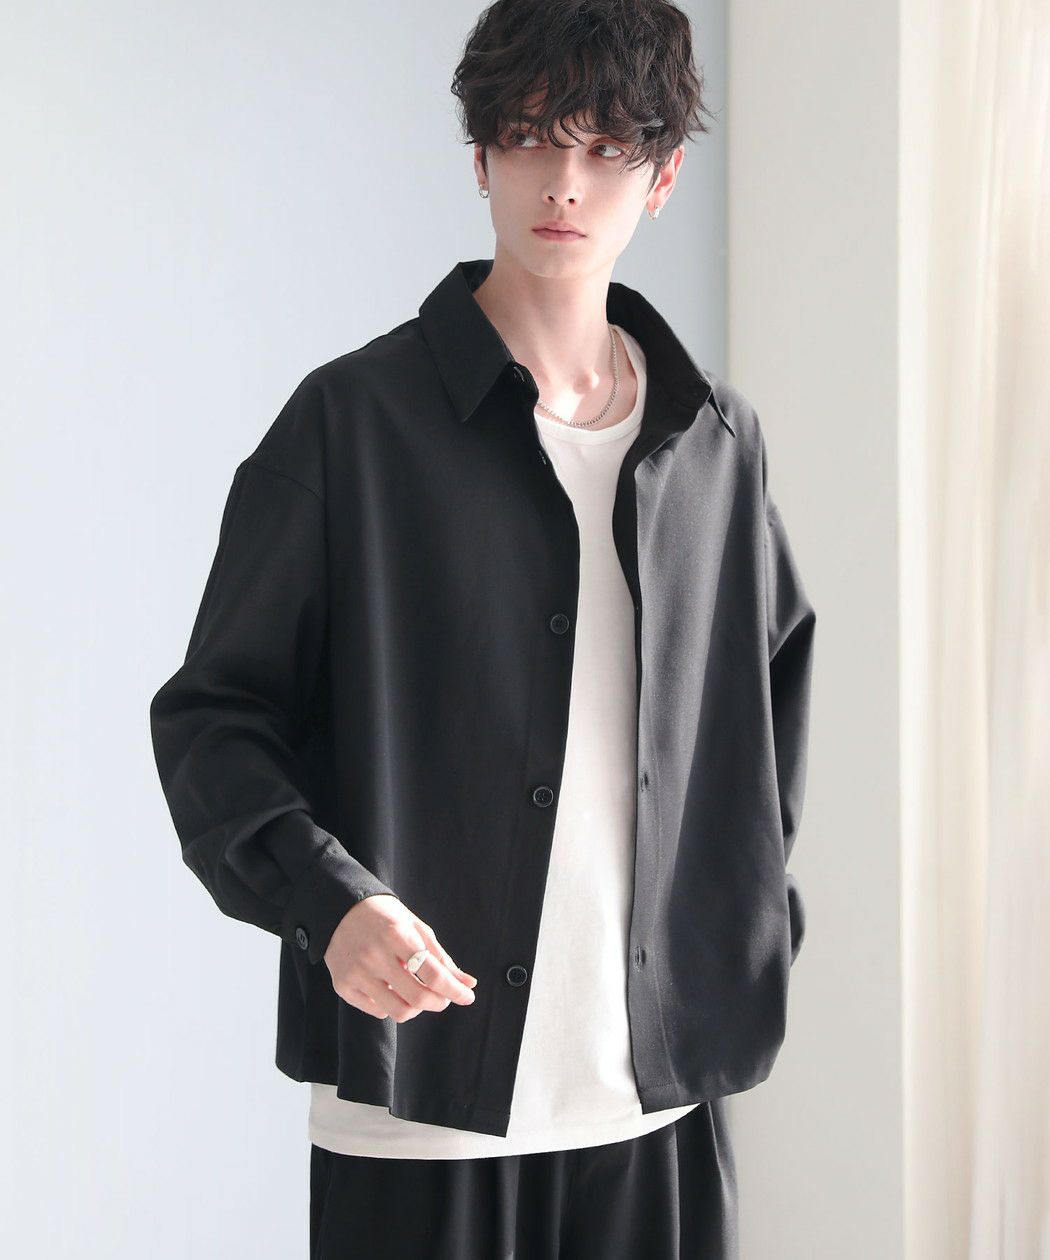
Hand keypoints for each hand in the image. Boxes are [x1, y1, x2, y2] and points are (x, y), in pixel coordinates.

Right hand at [323, 893, 477, 1021]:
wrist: (339, 908)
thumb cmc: (385, 917)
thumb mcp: (415, 927)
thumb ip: (440, 957)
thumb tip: (468, 984)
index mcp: (396, 934)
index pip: (432, 973)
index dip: (454, 989)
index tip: (467, 996)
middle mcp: (374, 955)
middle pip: (417, 997)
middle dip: (439, 1002)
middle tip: (444, 998)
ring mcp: (356, 972)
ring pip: (398, 1011)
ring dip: (417, 1008)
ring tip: (418, 993)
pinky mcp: (343, 985)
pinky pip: (377, 1010)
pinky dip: (392, 1004)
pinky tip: (391, 988)